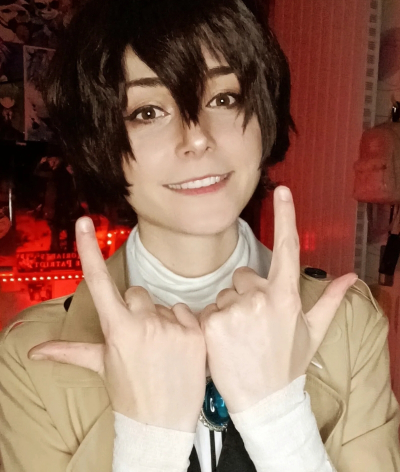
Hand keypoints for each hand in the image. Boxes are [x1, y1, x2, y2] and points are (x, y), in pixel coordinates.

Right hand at [28, 217, 205, 432]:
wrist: (162, 422)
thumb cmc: (128, 391)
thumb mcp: (101, 366)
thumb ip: (69, 351)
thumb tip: (33, 351)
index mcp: (116, 328)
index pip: (98, 282)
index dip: (88, 249)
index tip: (84, 222)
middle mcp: (143, 322)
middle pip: (137, 294)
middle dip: (136, 310)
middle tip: (140, 339)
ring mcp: (171, 326)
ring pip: (163, 303)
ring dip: (160, 318)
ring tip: (161, 347)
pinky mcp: (196, 332)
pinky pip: (186, 310)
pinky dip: (182, 323)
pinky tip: (179, 346)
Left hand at [199, 186, 356, 413]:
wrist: (264, 401)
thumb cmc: (288, 364)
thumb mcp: (312, 333)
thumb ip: (330, 300)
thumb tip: (352, 278)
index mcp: (286, 296)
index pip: (287, 248)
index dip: (286, 216)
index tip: (282, 191)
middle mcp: (260, 297)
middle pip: (242, 276)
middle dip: (246, 294)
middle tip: (253, 324)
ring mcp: (235, 309)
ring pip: (224, 295)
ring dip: (229, 310)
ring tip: (239, 338)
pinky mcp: (211, 322)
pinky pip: (208, 309)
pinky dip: (212, 323)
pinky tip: (224, 343)